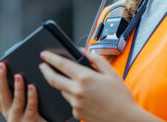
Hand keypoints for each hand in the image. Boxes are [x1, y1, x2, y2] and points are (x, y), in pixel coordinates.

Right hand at [0, 62, 45, 121]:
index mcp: (8, 109)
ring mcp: (19, 118)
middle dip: (2, 79)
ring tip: (18, 76)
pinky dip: (31, 96)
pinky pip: (31, 107)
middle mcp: (11, 114)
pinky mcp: (30, 121)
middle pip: (3, 95)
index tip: (1, 65)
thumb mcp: (25, 105)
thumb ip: (23, 92)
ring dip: (17, 88)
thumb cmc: (37, 115)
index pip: (0, 94)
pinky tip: (32, 87)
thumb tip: (23, 71)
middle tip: (2, 65)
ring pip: (17, 101)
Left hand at [39, 49, 159, 121]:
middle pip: (53, 79)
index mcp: (85, 78)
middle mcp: (77, 91)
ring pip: (62, 91)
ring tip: (74, 82)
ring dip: (63, 84)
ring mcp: (75, 104)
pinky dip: (73, 96)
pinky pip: (70, 102)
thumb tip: (84, 51)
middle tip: (42, 66)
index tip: (44, 54)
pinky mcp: (76, 113)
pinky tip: (85, 96)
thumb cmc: (120, 97)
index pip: (62, 65)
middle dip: (45, 70)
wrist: (124, 119)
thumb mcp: (111, 73)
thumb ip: (96, 59)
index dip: (50, 58)